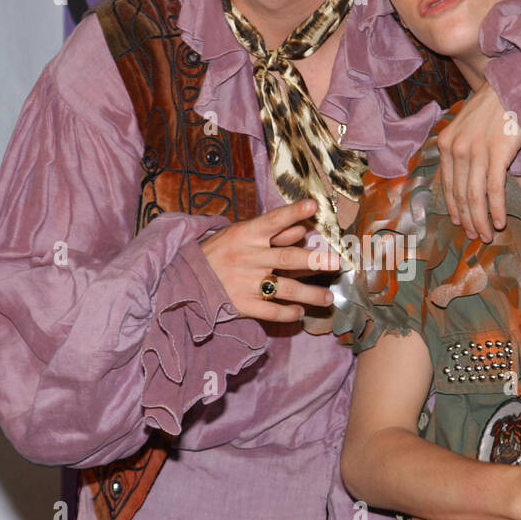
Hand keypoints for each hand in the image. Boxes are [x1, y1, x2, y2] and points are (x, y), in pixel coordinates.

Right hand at [199, 199, 339, 322]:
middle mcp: (249, 258)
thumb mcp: (239, 235)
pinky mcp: (242, 305)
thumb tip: (301, 228)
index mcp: (247, 235)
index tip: (313, 206)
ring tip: (328, 298)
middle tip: (336, 263)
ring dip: (309, 294)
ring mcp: (246, 283)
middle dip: (314, 261)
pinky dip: (288, 313)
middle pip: (287, 258)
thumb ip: (272, 233)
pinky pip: (271, 311)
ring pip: (285, 288)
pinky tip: (300, 313)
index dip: (293, 213)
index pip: (273, 221)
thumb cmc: (218, 253)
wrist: (185, 280)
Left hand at [437, 81, 520, 241]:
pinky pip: (494, 189)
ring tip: (487, 235)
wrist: (513, 84)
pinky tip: (500, 222)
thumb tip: (468, 178)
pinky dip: (497, 209)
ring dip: (481, 220)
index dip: (454, 208)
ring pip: (474, 196)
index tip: (461, 223)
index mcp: (446, 143)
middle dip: (468, 220)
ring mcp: (475, 151)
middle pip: (460, 194)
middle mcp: (456, 148)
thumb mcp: (468, 124)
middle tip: (476, 236)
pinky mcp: (496, 153)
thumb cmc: (494, 105)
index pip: (447, 185)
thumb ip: (463, 147)